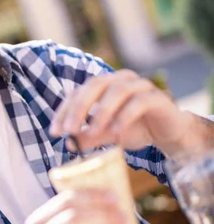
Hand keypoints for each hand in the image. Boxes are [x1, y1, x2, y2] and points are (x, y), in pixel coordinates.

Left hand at [50, 69, 194, 154]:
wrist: (168, 132)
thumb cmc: (135, 128)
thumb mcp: (107, 135)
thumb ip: (89, 137)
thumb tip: (69, 144)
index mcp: (104, 85)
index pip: (78, 92)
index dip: (64, 111)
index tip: (55, 132)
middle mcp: (120, 79)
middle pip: (95, 85)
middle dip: (79, 108)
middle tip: (69, 130)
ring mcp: (140, 86)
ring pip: (117, 91)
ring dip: (102, 113)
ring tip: (93, 133)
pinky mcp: (157, 97)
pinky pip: (139, 102)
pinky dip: (125, 117)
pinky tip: (116, 133)